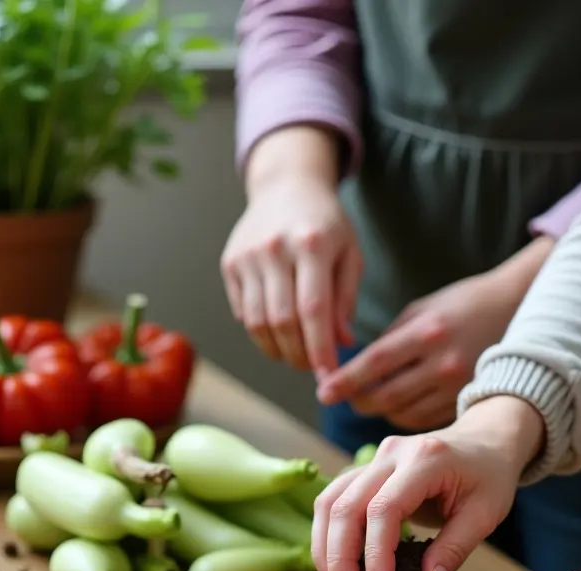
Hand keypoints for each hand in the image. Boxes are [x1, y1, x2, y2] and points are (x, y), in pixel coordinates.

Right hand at [221, 127, 361, 375]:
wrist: (286, 186)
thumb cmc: (326, 225)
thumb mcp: (350, 254)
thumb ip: (347, 299)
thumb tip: (341, 343)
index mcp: (311, 244)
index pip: (313, 310)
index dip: (319, 349)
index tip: (329, 375)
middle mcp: (274, 248)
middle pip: (282, 321)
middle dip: (299, 355)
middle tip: (312, 367)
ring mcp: (247, 256)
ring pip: (258, 322)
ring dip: (277, 350)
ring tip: (295, 354)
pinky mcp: (230, 264)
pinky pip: (243, 313)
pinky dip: (260, 333)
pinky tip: (277, 333)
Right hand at [312, 396, 544, 570]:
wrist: (485, 440)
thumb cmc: (489, 477)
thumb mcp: (485, 514)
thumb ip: (455, 548)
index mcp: (425, 460)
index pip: (385, 508)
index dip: (375, 552)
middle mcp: (392, 453)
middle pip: (346, 505)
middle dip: (340, 557)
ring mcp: (374, 458)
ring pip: (330, 501)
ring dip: (326, 548)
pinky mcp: (364, 469)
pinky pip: (333, 499)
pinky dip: (327, 534)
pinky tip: (334, 565)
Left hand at [316, 272, 514, 429]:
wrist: (513, 311)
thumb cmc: (459, 306)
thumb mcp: (420, 310)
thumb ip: (389, 340)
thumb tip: (353, 370)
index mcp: (428, 332)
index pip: (376, 362)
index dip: (346, 380)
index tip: (323, 393)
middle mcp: (444, 362)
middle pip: (386, 396)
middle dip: (359, 401)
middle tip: (345, 398)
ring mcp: (457, 386)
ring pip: (402, 413)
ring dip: (380, 410)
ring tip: (371, 399)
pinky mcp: (465, 402)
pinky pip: (423, 420)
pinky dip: (403, 416)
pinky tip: (399, 404)